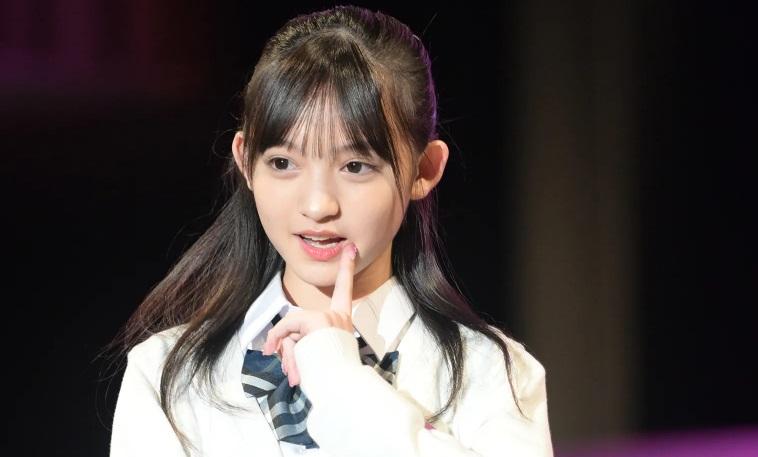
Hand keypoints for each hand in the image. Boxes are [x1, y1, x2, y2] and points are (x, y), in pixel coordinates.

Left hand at [262, 242, 357, 385]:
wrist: (342, 387)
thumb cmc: (331, 378)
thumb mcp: (315, 356)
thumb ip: (299, 343)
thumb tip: (275, 348)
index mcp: (343, 321)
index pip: (345, 290)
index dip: (346, 268)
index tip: (351, 248)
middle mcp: (338, 316)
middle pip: (298, 321)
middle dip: (286, 346)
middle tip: (285, 367)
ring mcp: (328, 317)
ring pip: (291, 328)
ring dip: (286, 353)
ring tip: (296, 375)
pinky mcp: (316, 321)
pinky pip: (288, 327)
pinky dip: (281, 342)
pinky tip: (293, 368)